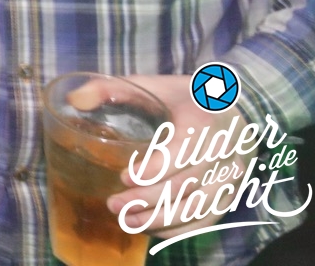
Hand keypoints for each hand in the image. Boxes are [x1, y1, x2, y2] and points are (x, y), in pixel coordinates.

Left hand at [101, 73, 249, 238]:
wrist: (239, 111)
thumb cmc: (187, 98)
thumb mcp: (154, 84)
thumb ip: (113, 89)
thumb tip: (75, 99)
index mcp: (202, 123)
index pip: (183, 152)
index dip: (154, 169)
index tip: (124, 177)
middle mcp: (222, 154)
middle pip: (184, 186)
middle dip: (146, 200)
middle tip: (114, 204)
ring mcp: (228, 179)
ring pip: (196, 209)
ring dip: (160, 220)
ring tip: (127, 221)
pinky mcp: (229, 195)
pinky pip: (206, 220)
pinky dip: (178, 229)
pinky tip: (150, 228)